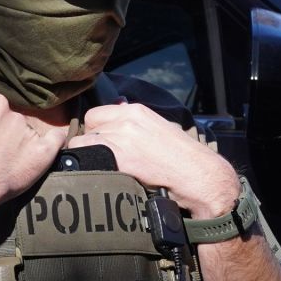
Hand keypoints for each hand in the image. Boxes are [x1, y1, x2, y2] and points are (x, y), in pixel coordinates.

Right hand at [0, 93, 63, 206]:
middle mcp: (14, 115)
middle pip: (13, 119)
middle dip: (6, 132)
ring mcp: (30, 134)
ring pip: (31, 131)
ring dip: (25, 142)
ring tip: (12, 160)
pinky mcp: (43, 153)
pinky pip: (57, 140)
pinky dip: (56, 140)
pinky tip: (52, 144)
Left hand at [66, 102, 238, 217]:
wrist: (197, 175)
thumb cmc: (179, 157)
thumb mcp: (156, 127)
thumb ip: (133, 119)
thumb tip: (116, 104)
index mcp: (135, 110)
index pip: (94, 114)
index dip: (94, 129)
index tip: (100, 141)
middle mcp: (126, 120)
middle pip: (88, 127)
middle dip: (91, 142)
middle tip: (104, 156)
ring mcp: (120, 137)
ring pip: (83, 143)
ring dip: (90, 155)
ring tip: (106, 166)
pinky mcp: (117, 156)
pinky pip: (84, 156)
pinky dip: (88, 165)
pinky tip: (103, 172)